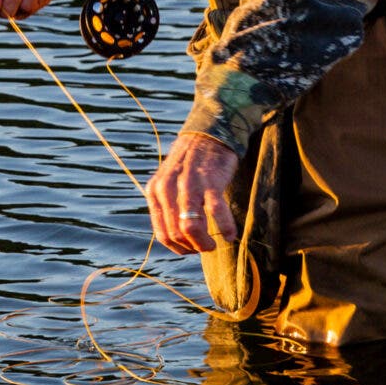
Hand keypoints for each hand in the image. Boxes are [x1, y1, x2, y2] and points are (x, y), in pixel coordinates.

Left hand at [145, 132, 240, 253]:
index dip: (178, 248)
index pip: (162, 234)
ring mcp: (188, 184)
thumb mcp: (168, 184)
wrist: (207, 134)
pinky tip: (230, 235)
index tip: (191, 250)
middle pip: (176, 234)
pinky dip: (225, 227)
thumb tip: (176, 240)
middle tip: (205, 247)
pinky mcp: (210, 180)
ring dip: (204, 243)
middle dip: (193, 247)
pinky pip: (216, 212)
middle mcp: (168, 188)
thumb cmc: (189, 165)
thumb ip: (167, 207)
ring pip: (191, 227)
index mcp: (155, 191)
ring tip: (214, 245)